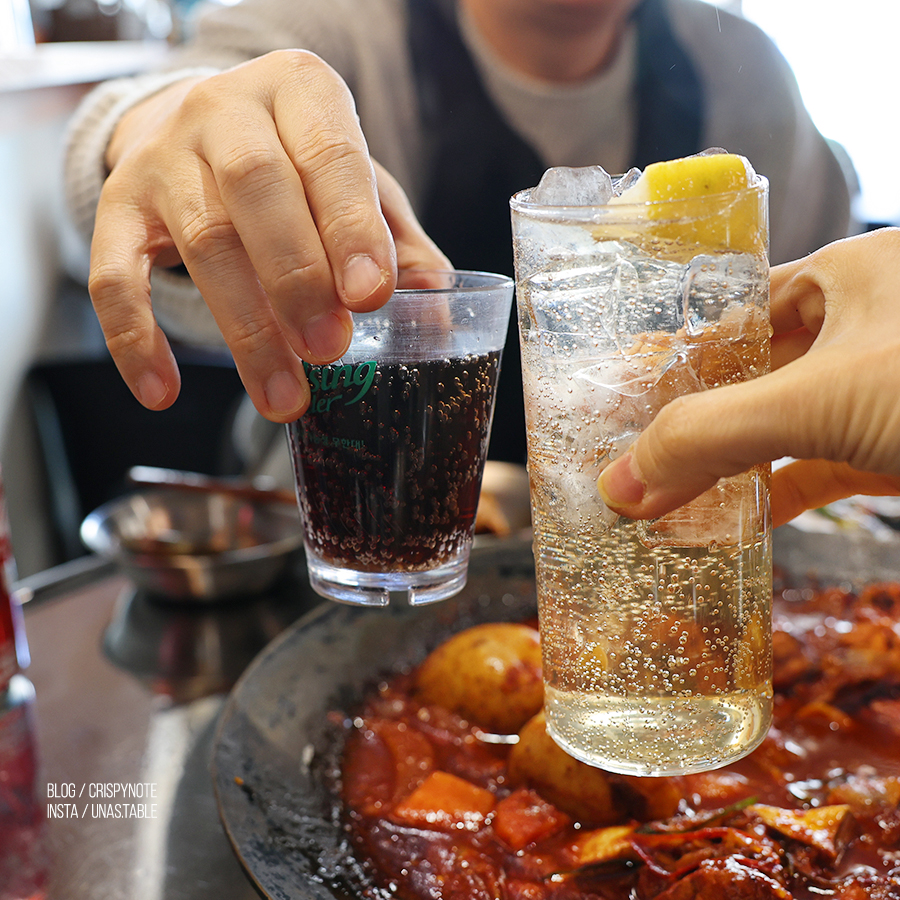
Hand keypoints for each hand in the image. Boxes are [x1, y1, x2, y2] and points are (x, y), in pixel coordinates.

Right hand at [90, 50, 448, 421]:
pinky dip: (136, 337)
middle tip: (329, 349)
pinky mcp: (118, 208)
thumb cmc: (299, 167)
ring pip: (201, 241)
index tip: (372, 296)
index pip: (329, 154)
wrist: (201, 131)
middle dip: (298, 278)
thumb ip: (398, 239)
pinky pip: (114, 275)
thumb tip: (437, 303)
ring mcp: (164, 158)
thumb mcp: (357, 183)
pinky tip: (164, 392)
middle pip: (257, 190)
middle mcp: (225, 112)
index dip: (351, 226)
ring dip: (245, 328)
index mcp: (300, 92)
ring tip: (283, 396)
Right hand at [596, 228, 899, 526]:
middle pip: (752, 375)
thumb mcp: (819, 398)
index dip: (674, 353)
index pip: (734, 311)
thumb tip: (622, 480)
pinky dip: (774, 493)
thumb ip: (712, 435)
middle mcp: (865, 327)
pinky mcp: (892, 449)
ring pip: (784, 425)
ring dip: (728, 463)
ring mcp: (878, 392)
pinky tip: (732, 519)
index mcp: (850, 276)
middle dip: (694, 417)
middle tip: (633, 448)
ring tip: (665, 491)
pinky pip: (818, 466)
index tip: (623, 391)